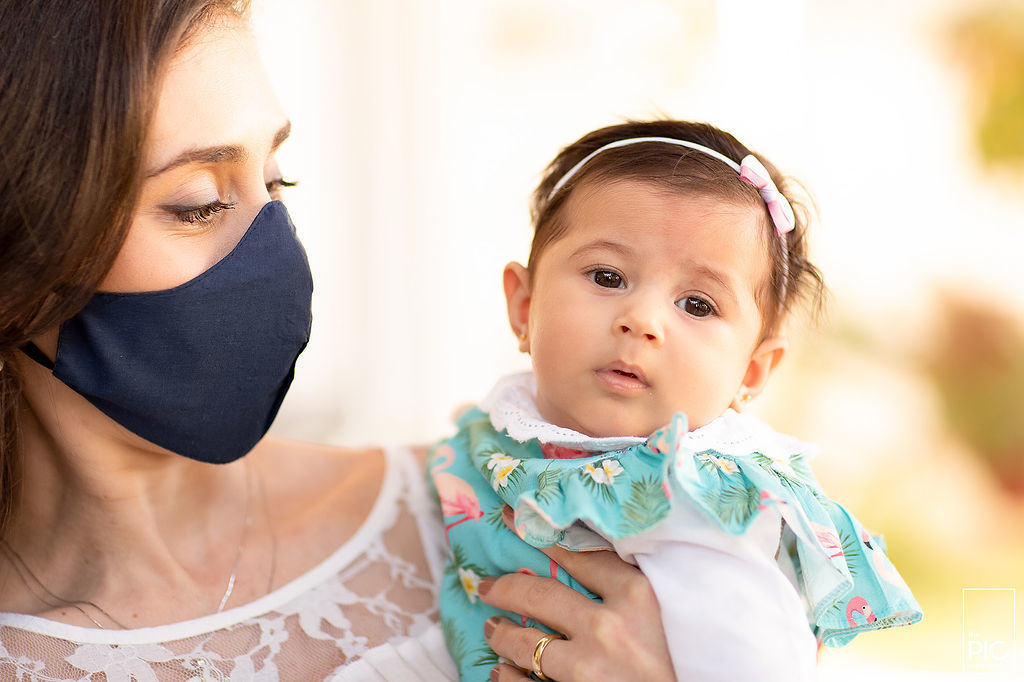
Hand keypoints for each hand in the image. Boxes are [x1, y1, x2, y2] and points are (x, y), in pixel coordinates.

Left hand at [478, 509, 673, 680]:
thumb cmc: (699, 662)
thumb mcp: (679, 611)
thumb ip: (645, 582)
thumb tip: (606, 556)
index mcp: (638, 596)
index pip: (578, 553)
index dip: (543, 536)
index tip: (511, 517)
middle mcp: (607, 629)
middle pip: (539, 596)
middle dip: (506, 588)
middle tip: (487, 586)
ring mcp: (588, 670)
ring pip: (527, 644)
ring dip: (504, 634)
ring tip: (494, 629)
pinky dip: (509, 678)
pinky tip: (503, 672)